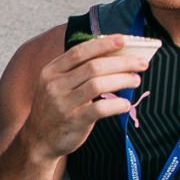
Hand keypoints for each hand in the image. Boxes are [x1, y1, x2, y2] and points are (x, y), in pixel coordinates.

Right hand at [20, 35, 149, 161]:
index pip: (79, 52)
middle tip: (141, 63)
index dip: (103, 44)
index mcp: (51, 71)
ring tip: (135, 80)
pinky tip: (125, 104)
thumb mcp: (56, 85)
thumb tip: (112, 55)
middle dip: (121, 62)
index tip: (123, 40)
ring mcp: (63, 103)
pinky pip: (100, 109)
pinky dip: (116, 104)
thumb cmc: (55, 108)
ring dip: (122, 80)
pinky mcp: (74, 121)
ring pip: (98, 84)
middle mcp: (55, 85)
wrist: (39, 139)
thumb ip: (76, 70)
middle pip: (93, 67)